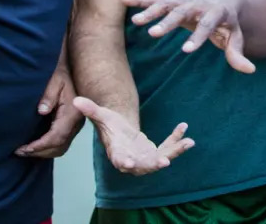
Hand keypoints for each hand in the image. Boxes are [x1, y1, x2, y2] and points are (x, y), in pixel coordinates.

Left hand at [15, 64, 83, 158]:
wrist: (75, 69)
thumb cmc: (63, 74)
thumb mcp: (55, 81)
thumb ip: (49, 95)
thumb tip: (41, 111)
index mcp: (73, 112)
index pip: (57, 136)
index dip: (40, 146)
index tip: (24, 148)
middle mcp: (77, 122)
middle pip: (59, 146)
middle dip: (40, 152)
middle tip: (20, 152)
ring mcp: (76, 124)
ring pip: (61, 147)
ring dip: (44, 152)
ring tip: (26, 151)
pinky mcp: (73, 124)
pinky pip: (62, 142)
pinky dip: (49, 147)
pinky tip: (36, 145)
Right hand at [73, 97, 192, 174]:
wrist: (122, 133)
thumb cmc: (111, 126)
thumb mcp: (102, 116)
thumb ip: (91, 110)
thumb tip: (76, 99)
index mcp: (118, 152)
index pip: (120, 160)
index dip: (125, 162)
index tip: (129, 163)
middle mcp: (133, 160)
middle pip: (144, 165)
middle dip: (155, 164)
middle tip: (165, 161)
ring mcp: (146, 158)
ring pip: (162, 159)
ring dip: (175, 152)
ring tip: (188, 142)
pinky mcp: (156, 153)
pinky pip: (169, 148)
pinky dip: (177, 140)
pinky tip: (184, 127)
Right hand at [121, 0, 255, 73]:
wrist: (224, 2)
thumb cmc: (230, 25)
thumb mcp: (237, 38)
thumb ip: (238, 54)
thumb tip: (251, 70)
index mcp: (216, 12)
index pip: (207, 25)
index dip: (198, 37)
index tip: (186, 51)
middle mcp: (198, 3)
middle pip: (183, 11)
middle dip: (168, 22)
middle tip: (154, 34)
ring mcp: (184, 0)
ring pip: (166, 4)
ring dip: (151, 10)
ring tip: (135, 21)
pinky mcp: (173, 0)